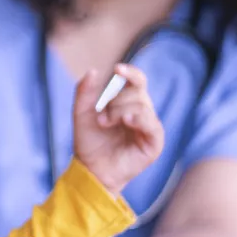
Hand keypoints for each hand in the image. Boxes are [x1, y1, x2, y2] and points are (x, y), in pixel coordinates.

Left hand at [73, 65, 164, 195]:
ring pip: (142, 106)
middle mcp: (141, 111)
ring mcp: (149, 126)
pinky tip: (127, 121)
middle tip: (101, 117)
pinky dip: (139, 119)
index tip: (117, 69)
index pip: (137, 80)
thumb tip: (93, 71)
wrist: (91, 167)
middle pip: (137, 91)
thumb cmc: (89, 140)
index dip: (130, 72)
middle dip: (115, 101)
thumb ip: (84, 92)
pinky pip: (152, 124)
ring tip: (105, 123)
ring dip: (119, 112)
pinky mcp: (154, 142)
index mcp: (127, 101)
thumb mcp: (81, 113)